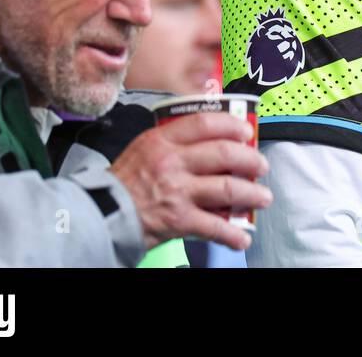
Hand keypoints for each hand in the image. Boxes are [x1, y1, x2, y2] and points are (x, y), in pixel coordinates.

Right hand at [110, 112, 272, 251]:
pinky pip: (214, 226)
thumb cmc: (122, 183)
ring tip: (262, 198)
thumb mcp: (143, 150)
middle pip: (224, 154)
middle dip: (251, 160)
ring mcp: (177, 191)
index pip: (205, 123)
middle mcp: (172, 162)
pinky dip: (232, 234)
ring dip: (252, 194)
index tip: (246, 131)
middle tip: (261, 165)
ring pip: (227, 188)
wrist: (99, 215)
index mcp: (162, 141)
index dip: (232, 125)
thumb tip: (211, 141)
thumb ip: (173, 143)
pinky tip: (242, 238)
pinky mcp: (179, 219)